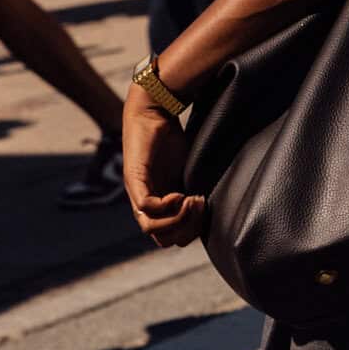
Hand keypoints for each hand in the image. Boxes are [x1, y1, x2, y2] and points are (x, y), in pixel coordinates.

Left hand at [122, 86, 205, 247]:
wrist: (153, 111)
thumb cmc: (170, 139)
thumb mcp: (185, 171)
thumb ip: (192, 189)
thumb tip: (214, 206)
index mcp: (158, 204)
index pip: (171, 237)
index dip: (191, 230)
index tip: (205, 208)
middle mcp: (144, 203)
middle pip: (161, 238)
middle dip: (186, 229)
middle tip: (201, 205)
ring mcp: (137, 192)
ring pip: (151, 228)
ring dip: (178, 220)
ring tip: (193, 200)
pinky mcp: (134, 179)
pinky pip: (147, 207)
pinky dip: (166, 206)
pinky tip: (179, 193)